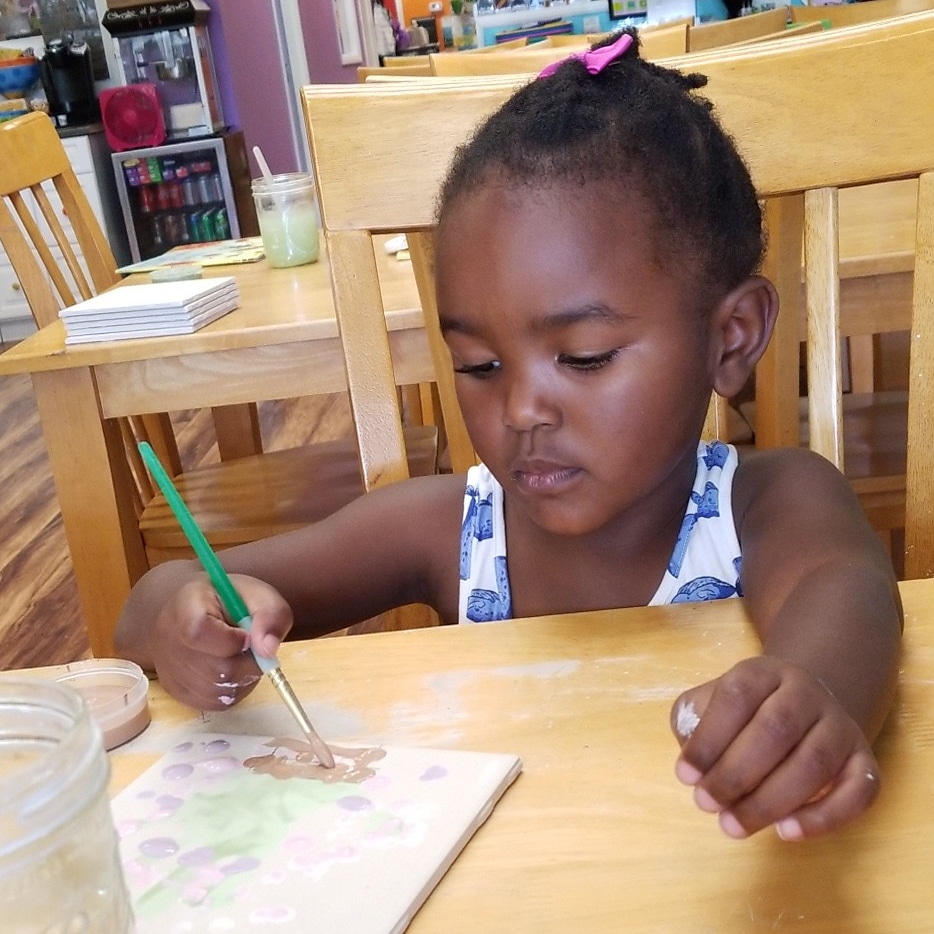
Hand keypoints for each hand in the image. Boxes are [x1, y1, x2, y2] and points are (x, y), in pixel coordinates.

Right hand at [148, 574, 293, 710]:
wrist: (199, 610)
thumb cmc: (231, 600)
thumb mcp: (258, 594)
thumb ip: (271, 615)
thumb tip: (268, 650)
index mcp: (185, 608)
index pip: (199, 633)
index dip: (232, 640)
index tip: (246, 633)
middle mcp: (169, 643)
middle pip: (217, 670)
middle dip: (247, 661)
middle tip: (250, 645)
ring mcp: (170, 671)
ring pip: (218, 691)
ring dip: (242, 677)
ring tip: (239, 654)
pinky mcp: (177, 692)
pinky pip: (214, 702)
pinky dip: (232, 689)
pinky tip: (231, 667)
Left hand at [669, 656, 879, 839]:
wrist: (806, 702)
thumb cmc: (745, 711)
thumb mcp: (711, 701)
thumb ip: (693, 722)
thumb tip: (694, 764)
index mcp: (763, 672)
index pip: (737, 697)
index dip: (709, 738)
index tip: (685, 775)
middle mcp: (806, 693)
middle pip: (775, 730)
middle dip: (735, 774)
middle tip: (705, 804)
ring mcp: (840, 726)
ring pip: (814, 763)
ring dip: (769, 802)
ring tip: (731, 826)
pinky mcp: (864, 761)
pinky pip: (858, 791)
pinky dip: (825, 817)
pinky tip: (786, 832)